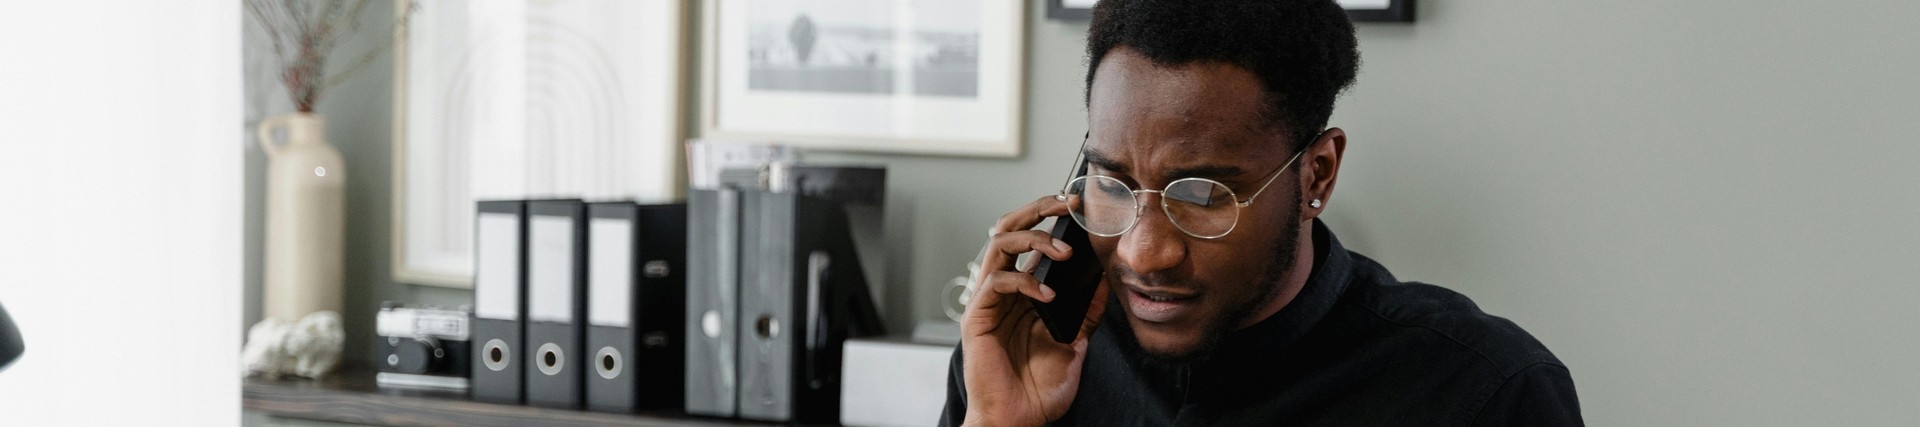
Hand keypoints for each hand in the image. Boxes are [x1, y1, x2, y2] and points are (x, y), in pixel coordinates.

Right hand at [961, 195, 1110, 425]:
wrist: (1018, 420)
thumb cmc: (1038, 388)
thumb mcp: (1074, 344)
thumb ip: (1085, 313)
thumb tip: (1104, 283)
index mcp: (1023, 292)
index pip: (1032, 240)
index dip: (1051, 218)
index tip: (1080, 208)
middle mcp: (1003, 289)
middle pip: (1009, 229)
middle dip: (1038, 209)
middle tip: (1066, 203)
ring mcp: (988, 301)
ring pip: (1000, 244)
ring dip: (1034, 239)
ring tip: (1064, 252)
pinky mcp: (978, 316)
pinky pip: (997, 281)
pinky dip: (1026, 281)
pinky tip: (1048, 296)